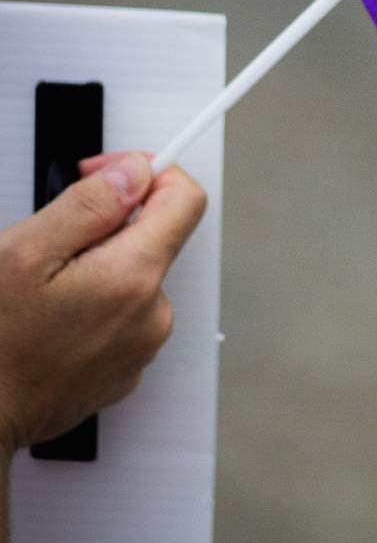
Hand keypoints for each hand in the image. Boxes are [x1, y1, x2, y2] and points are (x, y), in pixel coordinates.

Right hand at [0, 152, 205, 456]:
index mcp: (133, 278)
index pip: (184, 199)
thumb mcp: (25, 253)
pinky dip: (95, 306)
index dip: (149, 173)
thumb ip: (88, 205)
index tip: (113, 175)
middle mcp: (152, 315)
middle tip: (52, 244)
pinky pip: (123, 317)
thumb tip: (134, 174)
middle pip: (154, 239)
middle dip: (107, 229)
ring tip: (44, 292)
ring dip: (97, 270)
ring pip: (133, 278)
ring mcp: (141, 347)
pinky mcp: (125, 370)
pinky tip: (52, 321)